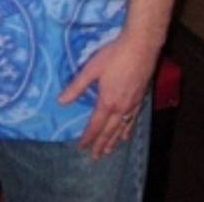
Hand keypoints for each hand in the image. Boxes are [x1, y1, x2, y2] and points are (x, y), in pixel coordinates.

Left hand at [57, 33, 158, 158]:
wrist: (141, 47)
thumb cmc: (114, 56)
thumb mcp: (91, 69)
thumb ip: (76, 87)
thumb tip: (61, 102)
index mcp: (107, 102)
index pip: (96, 125)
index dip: (88, 137)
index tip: (82, 146)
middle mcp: (121, 108)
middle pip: (110, 131)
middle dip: (101, 144)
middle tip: (95, 157)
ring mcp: (133, 105)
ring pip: (123, 128)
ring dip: (114, 141)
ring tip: (108, 151)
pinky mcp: (141, 99)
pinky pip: (133, 121)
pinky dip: (128, 131)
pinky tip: (126, 133)